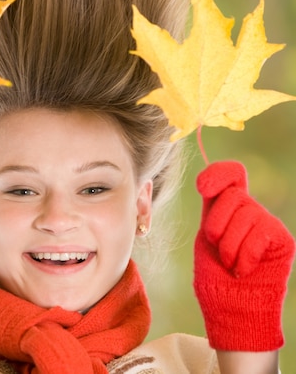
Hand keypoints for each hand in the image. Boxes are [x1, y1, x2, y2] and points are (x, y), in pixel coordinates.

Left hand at [193, 161, 294, 351]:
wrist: (231, 310)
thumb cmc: (215, 278)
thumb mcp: (206, 238)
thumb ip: (211, 209)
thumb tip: (208, 182)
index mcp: (226, 206)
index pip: (231, 173)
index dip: (218, 173)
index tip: (203, 188)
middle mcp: (249, 210)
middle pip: (233, 194)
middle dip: (217, 223)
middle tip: (216, 248)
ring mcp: (267, 223)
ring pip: (246, 213)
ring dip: (229, 244)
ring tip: (230, 264)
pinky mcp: (282, 239)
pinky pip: (261, 232)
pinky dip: (246, 254)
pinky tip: (243, 270)